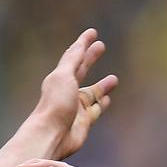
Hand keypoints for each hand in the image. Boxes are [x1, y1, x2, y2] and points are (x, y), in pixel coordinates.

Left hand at [35, 29, 119, 159]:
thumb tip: (80, 44)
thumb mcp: (64, 76)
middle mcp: (68, 90)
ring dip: (102, 85)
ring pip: (92, 92)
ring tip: (114, 78)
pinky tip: (107, 100)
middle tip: (102, 46)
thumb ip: (73, 60)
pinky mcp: (84, 121)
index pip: (73, 56)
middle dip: (90, 58)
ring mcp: (77, 106)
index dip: (82, 43)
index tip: (92, 32)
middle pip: (82, 70)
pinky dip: (102, 104)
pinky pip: (96, 110)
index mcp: (61, 77)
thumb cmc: (55, 104)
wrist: (52, 134)